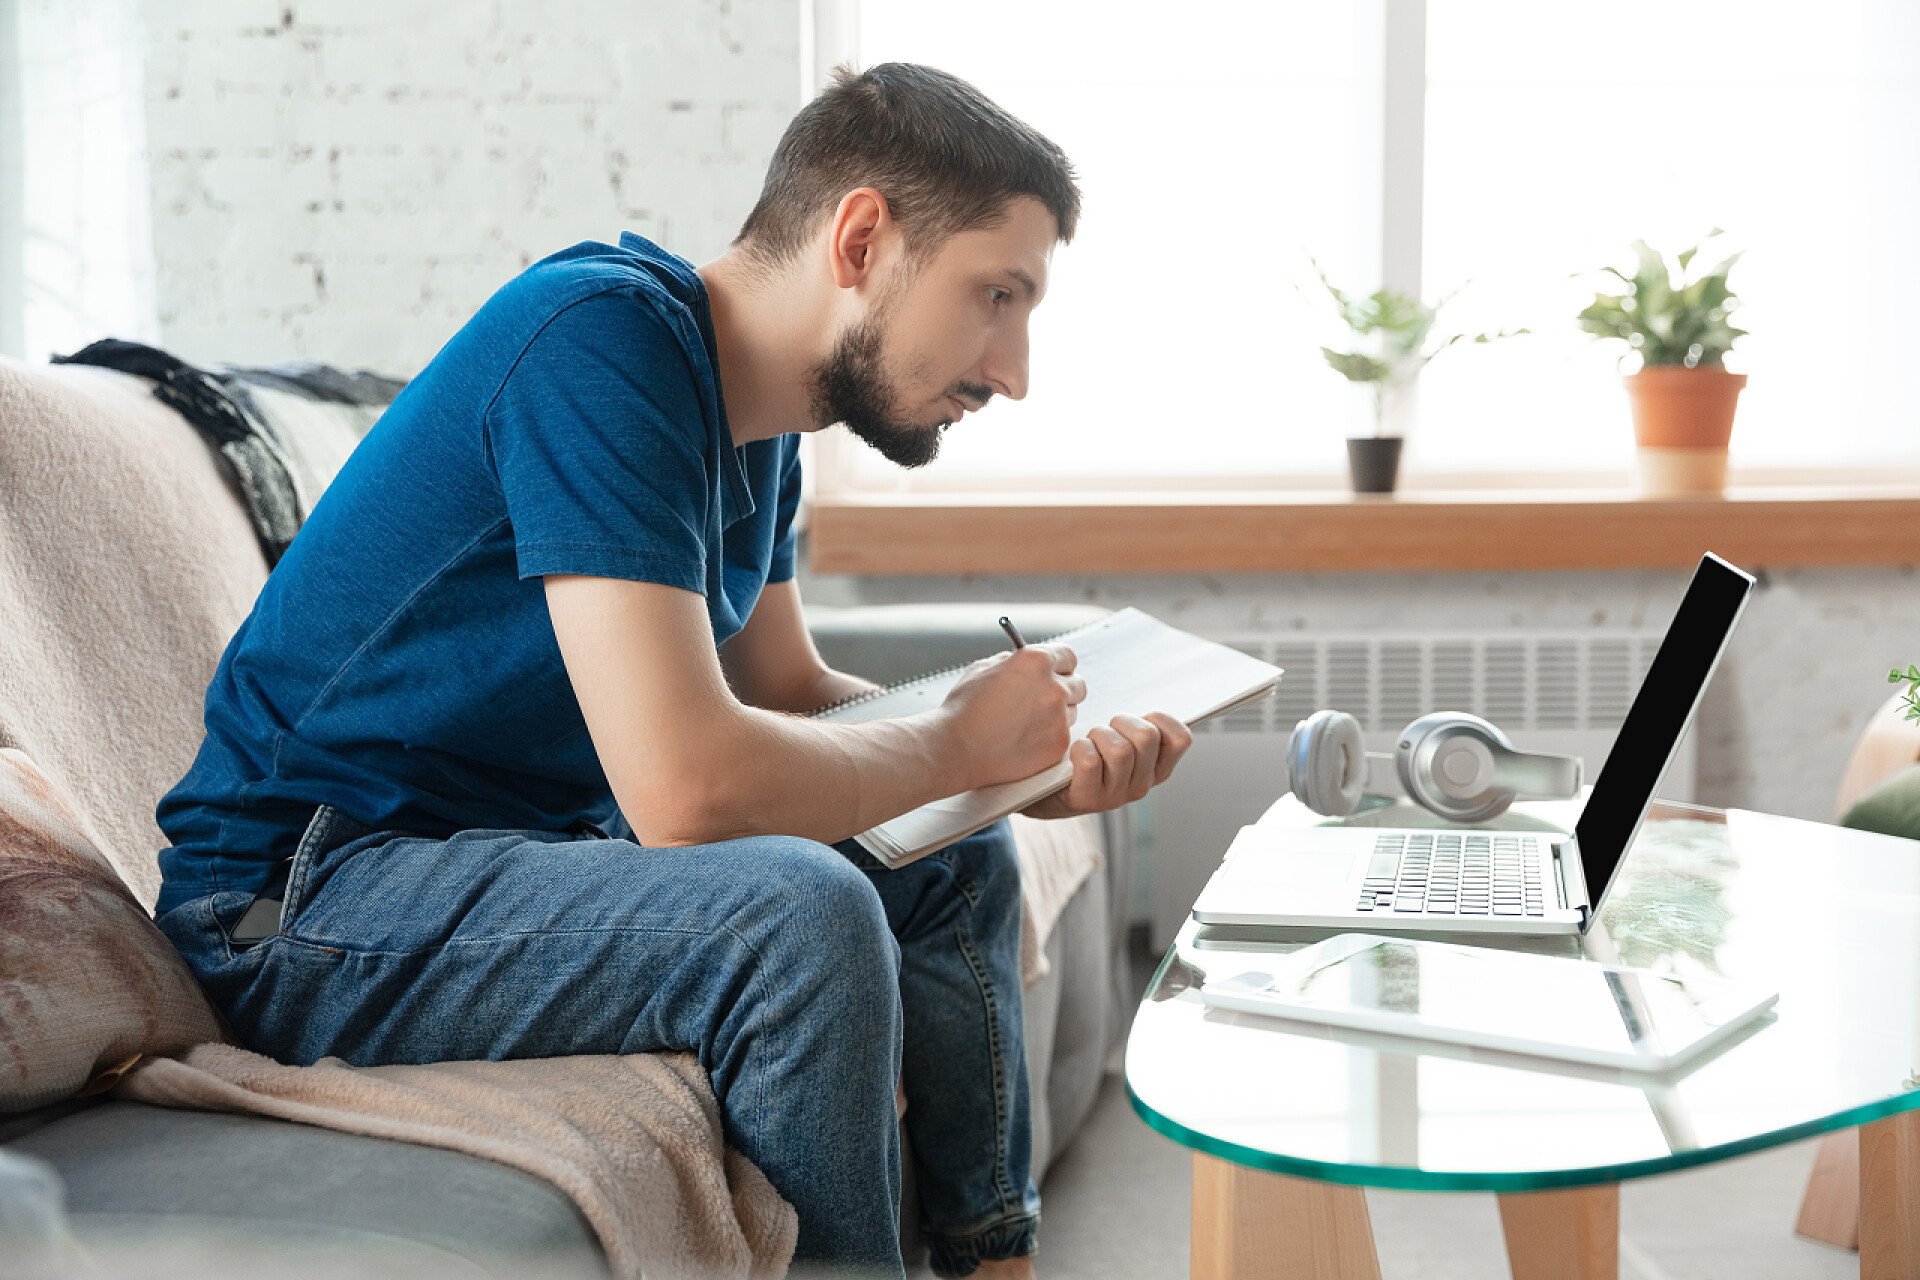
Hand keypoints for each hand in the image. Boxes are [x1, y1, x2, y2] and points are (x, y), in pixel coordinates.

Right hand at [938, 644, 1085, 788]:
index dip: (1060, 666)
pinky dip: (1049, 739)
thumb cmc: (964, 708)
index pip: (1069, 657)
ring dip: (1057, 717)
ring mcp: (1059, 716)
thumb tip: (1026, 664)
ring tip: (1026, 725)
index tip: (1055, 674)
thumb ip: (1013, 662)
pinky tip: (1025, 742)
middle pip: (1078, 685)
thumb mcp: (984, 668)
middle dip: (1064, 691)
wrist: (956, 747)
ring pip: (1071, 713)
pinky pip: (1063, 737)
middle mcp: (1054, 686)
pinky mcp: (1059, 743)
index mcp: (1036, 660)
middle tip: (1044, 702)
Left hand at [1020, 712, 1193, 819]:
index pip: (1181, 738)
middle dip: (1122, 722)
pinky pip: (1090, 761)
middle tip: (1106, 728)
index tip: (1139, 718)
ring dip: (1099, 735)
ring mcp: (1117, 796)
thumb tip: (1149, 682)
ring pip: (1121, 750)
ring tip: (1089, 741)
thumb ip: (1137, 723)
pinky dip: (1079, 748)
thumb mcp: (1119, 739)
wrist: (1043, 788)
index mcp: (1157, 768)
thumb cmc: (1085, 752)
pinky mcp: (1089, 799)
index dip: (1161, 719)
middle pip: (1147, 737)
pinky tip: (1073, 753)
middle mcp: (1143, 785)